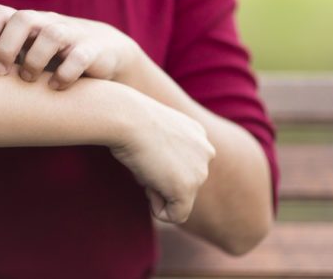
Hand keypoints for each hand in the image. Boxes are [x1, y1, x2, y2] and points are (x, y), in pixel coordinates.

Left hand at [0, 4, 140, 89]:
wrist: (104, 52)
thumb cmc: (52, 53)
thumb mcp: (22, 48)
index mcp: (26, 22)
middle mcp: (47, 23)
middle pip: (23, 19)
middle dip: (7, 46)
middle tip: (0, 73)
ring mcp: (72, 34)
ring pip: (53, 34)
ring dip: (36, 59)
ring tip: (28, 80)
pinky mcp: (93, 50)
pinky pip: (80, 56)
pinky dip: (66, 73)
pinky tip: (55, 87)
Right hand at [110, 95, 215, 224]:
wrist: (126, 117)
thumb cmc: (129, 119)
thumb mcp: (153, 129)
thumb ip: (165, 148)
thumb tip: (158, 171)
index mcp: (198, 135)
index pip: (183, 166)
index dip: (159, 165)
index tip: (147, 148)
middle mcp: (206, 152)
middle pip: (182, 183)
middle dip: (160, 180)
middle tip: (144, 158)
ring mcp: (199, 172)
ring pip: (178, 198)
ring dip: (157, 190)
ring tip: (145, 165)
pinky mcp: (187, 189)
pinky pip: (175, 215)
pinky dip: (158, 209)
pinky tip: (148, 182)